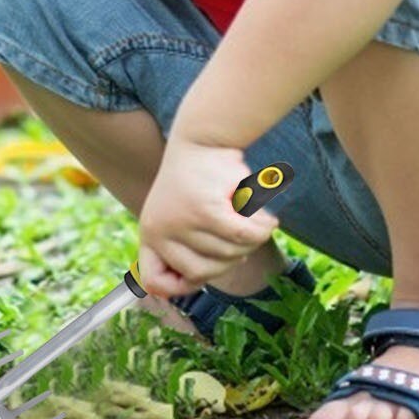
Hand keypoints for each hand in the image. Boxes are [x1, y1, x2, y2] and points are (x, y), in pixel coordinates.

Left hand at [134, 133, 279, 299]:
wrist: (203, 134)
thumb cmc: (198, 178)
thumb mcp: (182, 215)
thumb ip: (187, 248)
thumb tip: (190, 284)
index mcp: (150, 233)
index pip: (156, 281)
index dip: (180, 285)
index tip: (202, 272)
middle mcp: (159, 231)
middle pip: (206, 273)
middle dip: (230, 258)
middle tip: (239, 233)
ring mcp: (181, 223)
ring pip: (229, 254)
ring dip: (250, 240)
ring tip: (252, 218)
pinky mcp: (205, 212)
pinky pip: (244, 237)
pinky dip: (262, 229)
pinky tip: (268, 218)